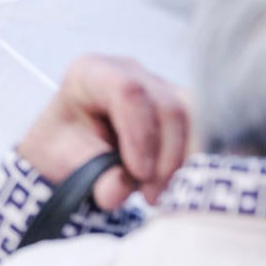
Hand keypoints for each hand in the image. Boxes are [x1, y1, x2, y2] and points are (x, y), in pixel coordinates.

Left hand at [17, 54, 190, 209]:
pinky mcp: (178, 103)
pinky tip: (174, 183)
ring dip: (181, 161)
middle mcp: (128, 70)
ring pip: (191, 118)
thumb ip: (93, 176)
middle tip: (151, 195)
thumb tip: (117, 191)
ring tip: (158, 193)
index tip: (139, 174)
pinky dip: (191, 159)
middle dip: (165, 157)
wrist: (72, 148)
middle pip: (167, 107)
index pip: (127, 91)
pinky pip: (201, 129)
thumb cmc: (64, 146)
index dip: (140, 135)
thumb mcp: (66, 162)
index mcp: (90, 73)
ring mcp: (157, 84)